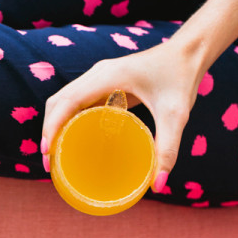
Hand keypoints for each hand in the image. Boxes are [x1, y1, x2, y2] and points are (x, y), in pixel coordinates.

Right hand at [41, 37, 205, 190]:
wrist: (189, 53)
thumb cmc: (181, 79)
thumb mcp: (176, 116)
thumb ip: (167, 150)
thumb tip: (158, 185)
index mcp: (108, 76)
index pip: (67, 101)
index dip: (52, 126)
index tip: (47, 152)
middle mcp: (98, 74)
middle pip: (58, 101)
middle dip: (48, 130)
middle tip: (50, 162)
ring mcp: (99, 77)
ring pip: (64, 100)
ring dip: (55, 124)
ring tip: (56, 154)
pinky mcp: (105, 83)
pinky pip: (77, 101)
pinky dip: (68, 120)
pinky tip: (74, 140)